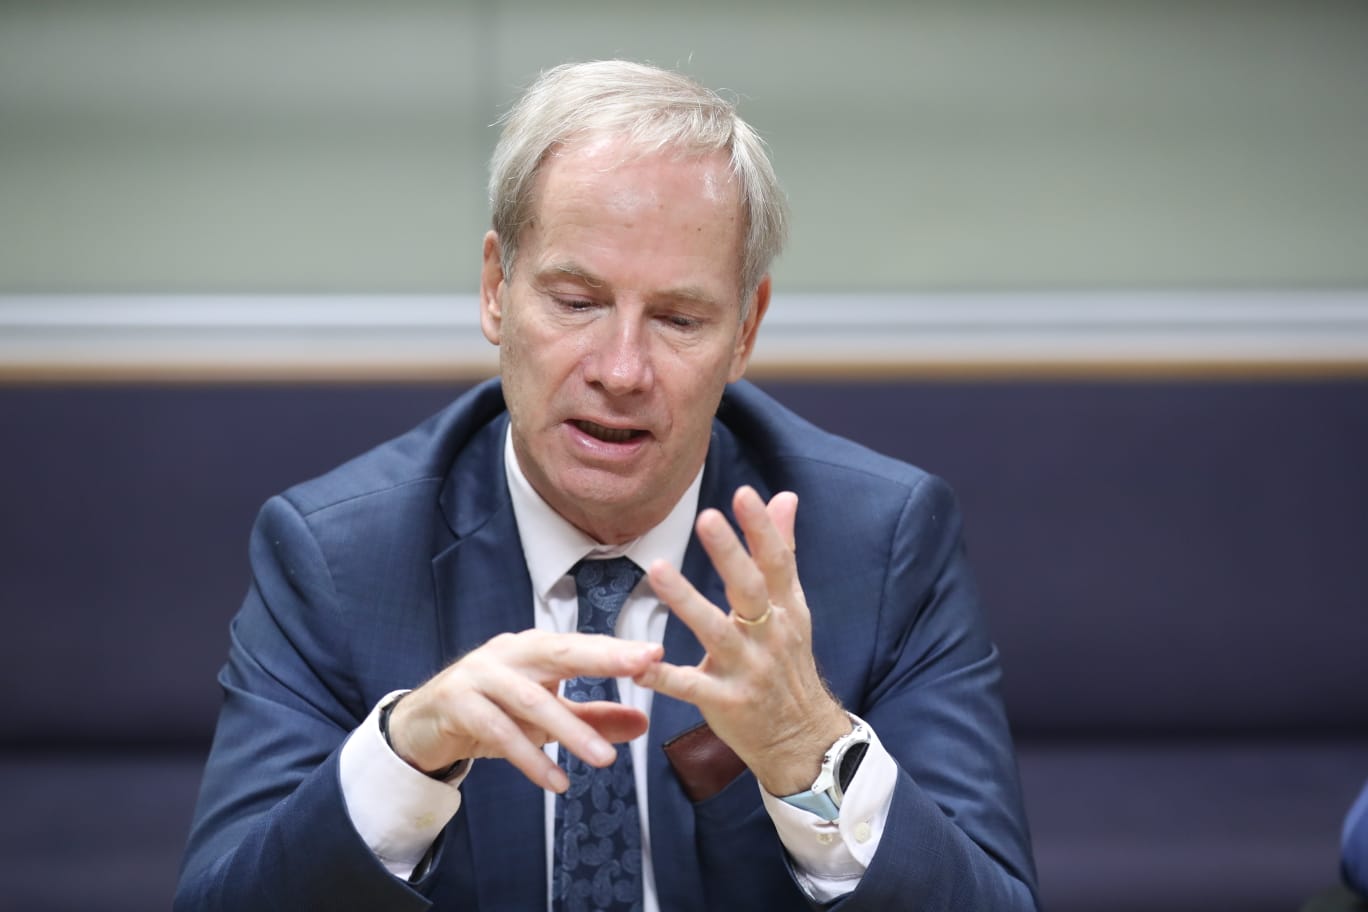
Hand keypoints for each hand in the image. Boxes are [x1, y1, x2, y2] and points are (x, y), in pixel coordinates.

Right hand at [387, 630, 662, 791]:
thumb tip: (642, 724)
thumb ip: (591, 717)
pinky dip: (530, 758)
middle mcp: (508, 653)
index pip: (581, 645)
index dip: (617, 649)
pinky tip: (557, 781)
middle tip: (644, 668)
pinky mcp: (457, 704)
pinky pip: (499, 732)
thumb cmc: (489, 711)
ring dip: (570, 729)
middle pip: (560, 652)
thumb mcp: (544, 716)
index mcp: (533, 648)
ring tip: (605, 760)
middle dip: (604, 658)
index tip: (655, 654)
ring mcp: (479, 675)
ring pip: (531, 699)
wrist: (420, 725)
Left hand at [635, 486, 849, 795]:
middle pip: (750, 590)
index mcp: (785, 609)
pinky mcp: (726, 703)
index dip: (762, 528)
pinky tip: (637, 664)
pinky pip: (691, 687)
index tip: (744, 494)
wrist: (802, 738)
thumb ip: (783, 551)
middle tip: (706, 517)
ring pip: (716, 632)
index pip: (776, 562)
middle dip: (729, 554)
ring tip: (657, 568)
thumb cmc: (788, 662)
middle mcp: (770, 636)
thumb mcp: (792, 607)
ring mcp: (748, 670)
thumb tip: (786, 497)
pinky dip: (664, 676)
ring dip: (686, 600)